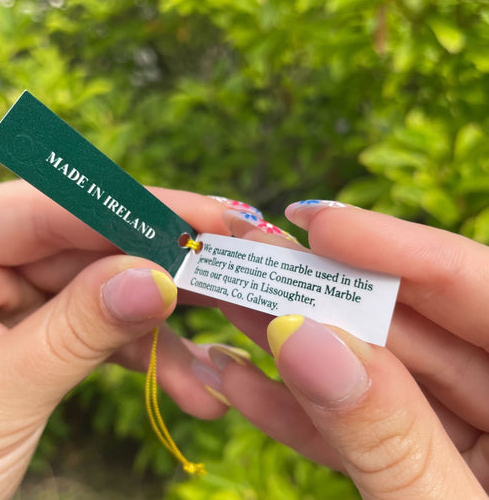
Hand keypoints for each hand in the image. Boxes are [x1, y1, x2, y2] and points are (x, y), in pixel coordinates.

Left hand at [0, 180, 229, 498]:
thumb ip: (78, 330)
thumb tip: (157, 280)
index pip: (52, 209)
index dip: (137, 211)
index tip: (208, 219)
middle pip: (93, 246)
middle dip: (166, 271)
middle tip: (235, 275)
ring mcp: (16, 297)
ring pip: (108, 292)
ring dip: (165, 330)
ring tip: (221, 355)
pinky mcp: (41, 333)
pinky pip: (103, 332)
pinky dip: (147, 359)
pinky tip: (194, 390)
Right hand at [209, 202, 488, 497]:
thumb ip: (385, 434)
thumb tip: (304, 337)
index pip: (479, 289)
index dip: (397, 248)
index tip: (317, 222)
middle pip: (413, 327)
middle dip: (324, 296)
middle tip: (253, 260)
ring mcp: (463, 442)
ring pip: (375, 375)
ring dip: (298, 347)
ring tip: (231, 307)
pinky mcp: (418, 473)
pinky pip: (360, 432)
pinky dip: (302, 414)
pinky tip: (242, 382)